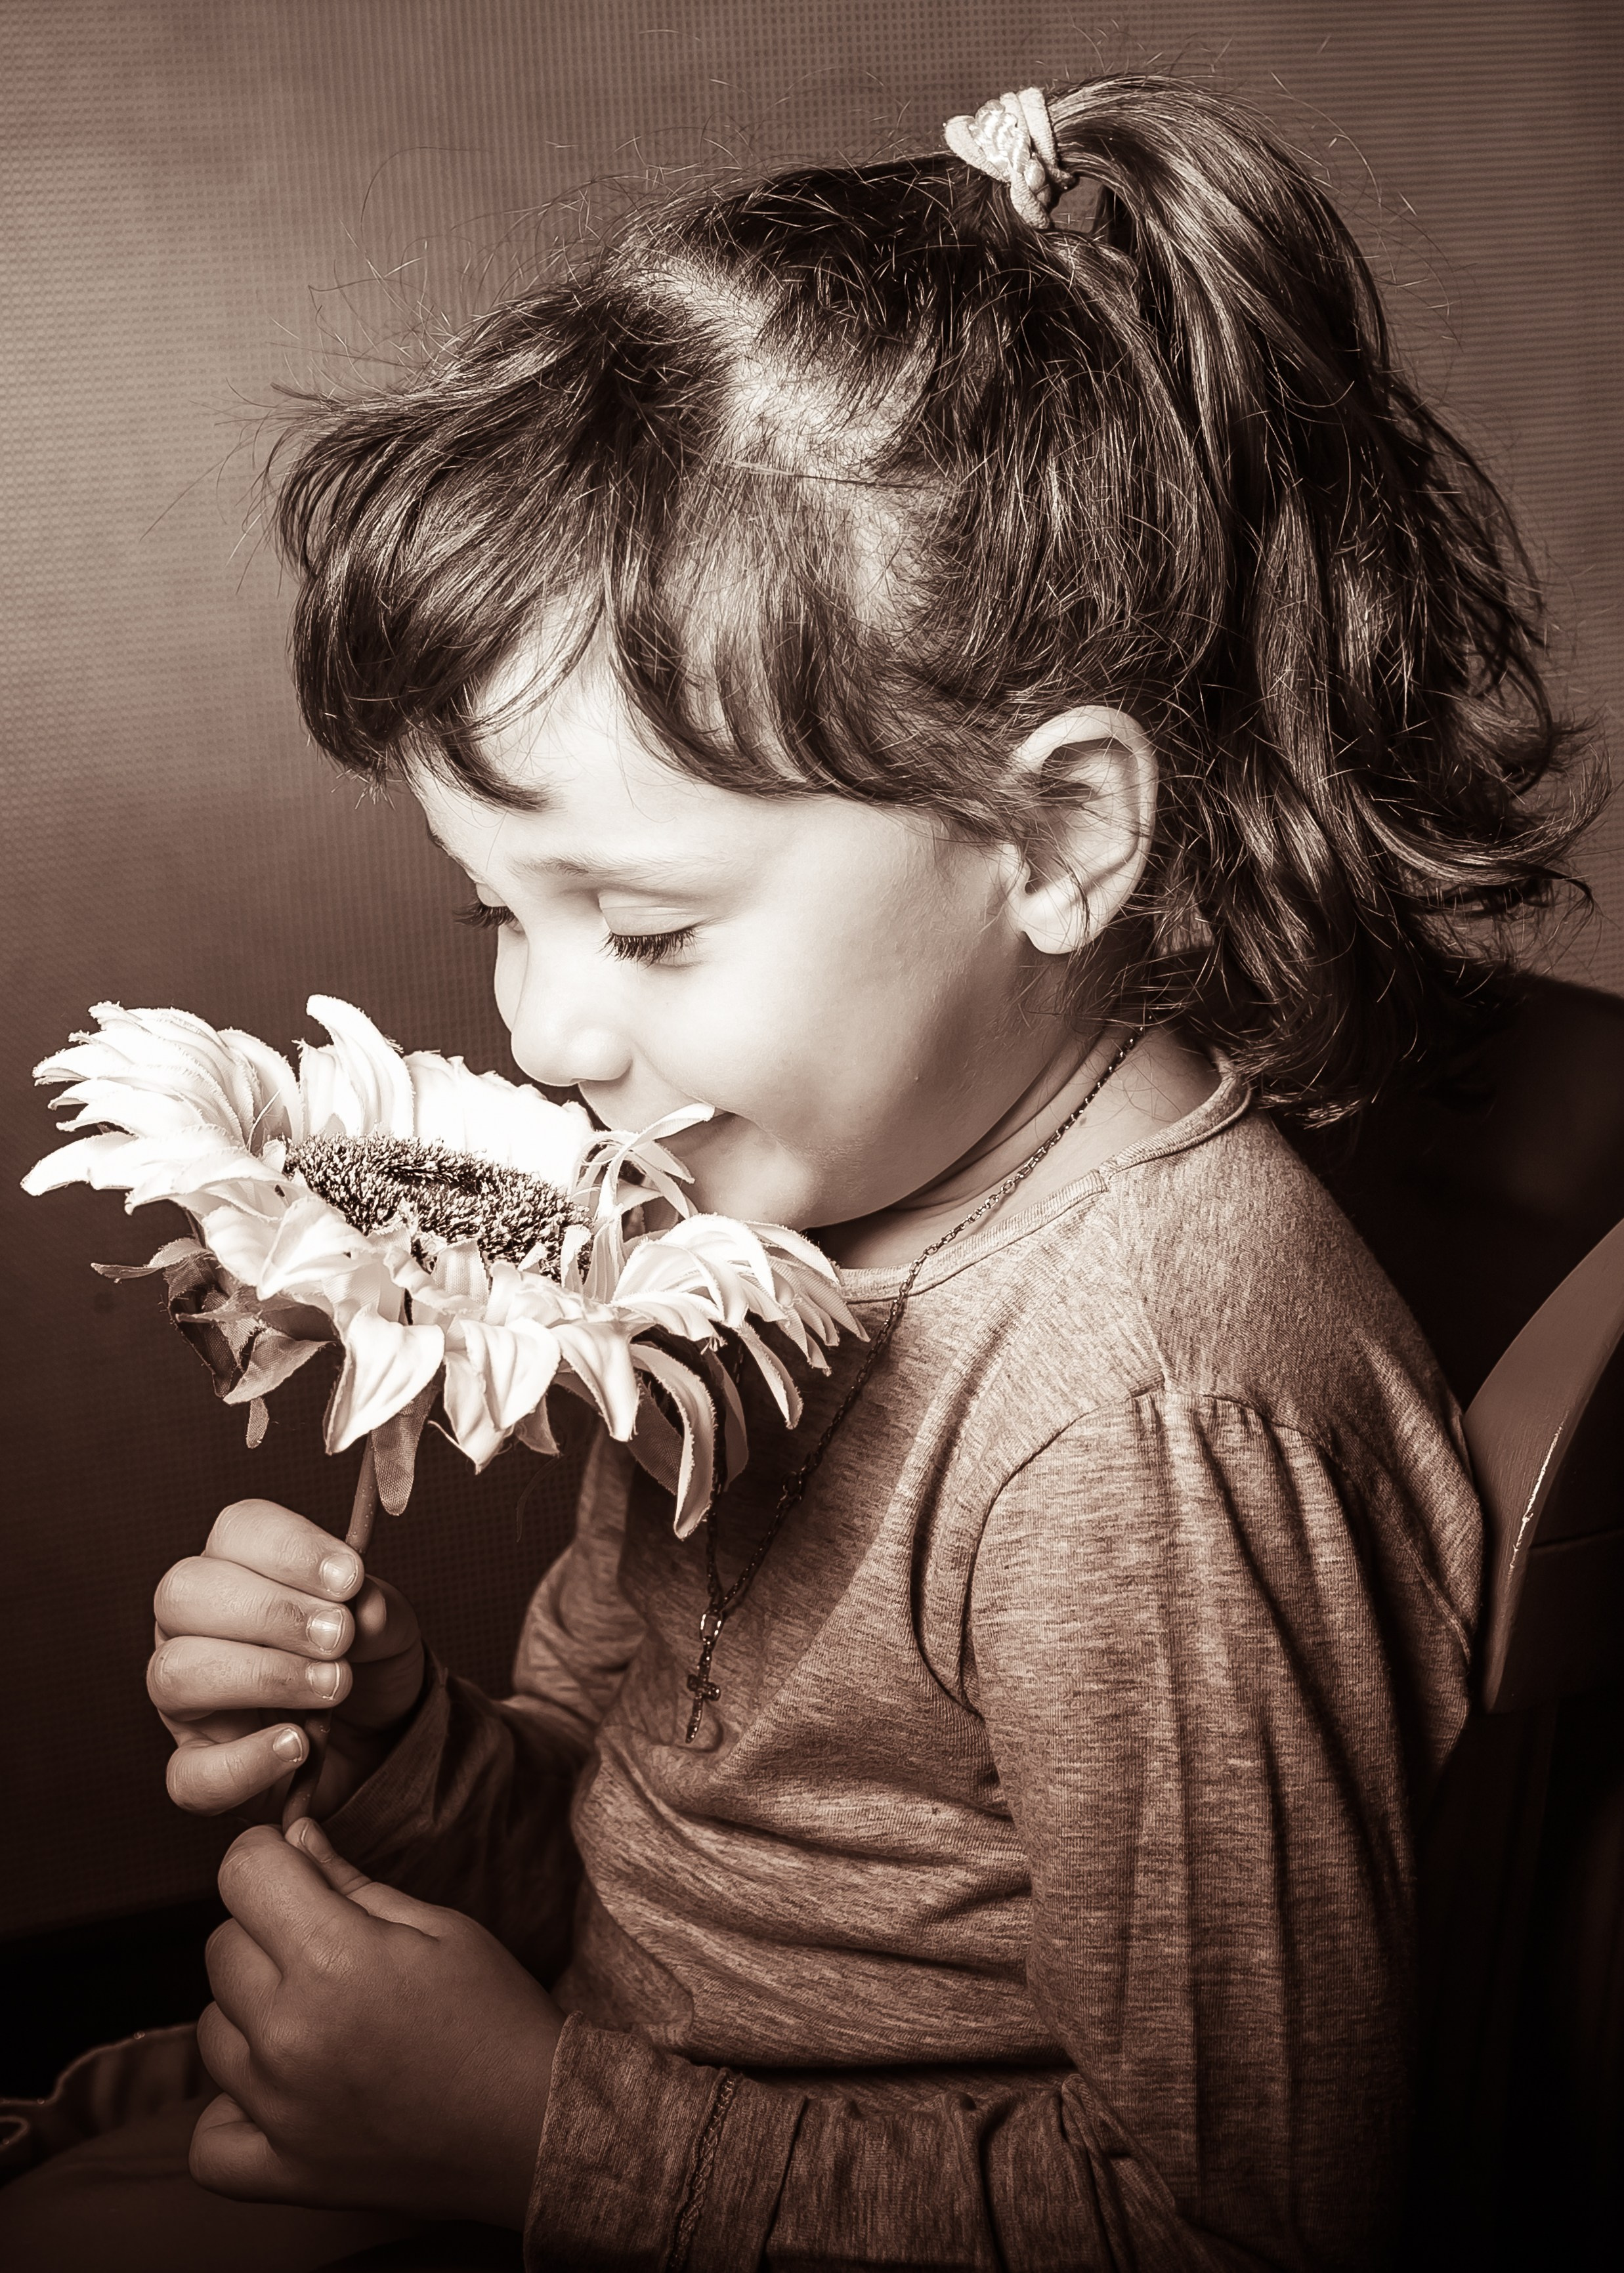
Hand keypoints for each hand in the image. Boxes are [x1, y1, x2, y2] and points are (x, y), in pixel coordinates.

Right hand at [149, 1498, 424, 1819]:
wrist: (378, 1737)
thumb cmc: (367, 1659)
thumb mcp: (389, 1625)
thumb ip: (377, 1609)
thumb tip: (362, 1609)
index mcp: (239, 1566)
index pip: (238, 1531)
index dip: (290, 1549)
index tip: (349, 1578)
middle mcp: (194, 1624)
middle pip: (185, 1594)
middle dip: (269, 1612)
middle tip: (339, 1637)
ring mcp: (185, 1698)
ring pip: (175, 1674)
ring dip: (262, 1677)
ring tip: (334, 1686)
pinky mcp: (196, 1766)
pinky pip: (189, 1772)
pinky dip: (245, 1761)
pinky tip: (297, 1746)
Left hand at [193, 1819, 559, 2225]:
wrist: (535, 2126)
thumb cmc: (497, 2018)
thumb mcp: (440, 1926)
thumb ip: (353, 1881)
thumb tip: (294, 1838)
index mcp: (334, 1959)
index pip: (242, 1872)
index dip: (268, 1857)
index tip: (292, 1870)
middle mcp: (291, 2034)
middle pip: (220, 1946)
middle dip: (265, 1931)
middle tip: (324, 1950)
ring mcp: (279, 2109)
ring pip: (210, 2029)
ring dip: (251, 2015)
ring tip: (314, 2020)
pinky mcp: (282, 2172)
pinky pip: (209, 2138)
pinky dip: (232, 2112)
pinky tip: (276, 2093)